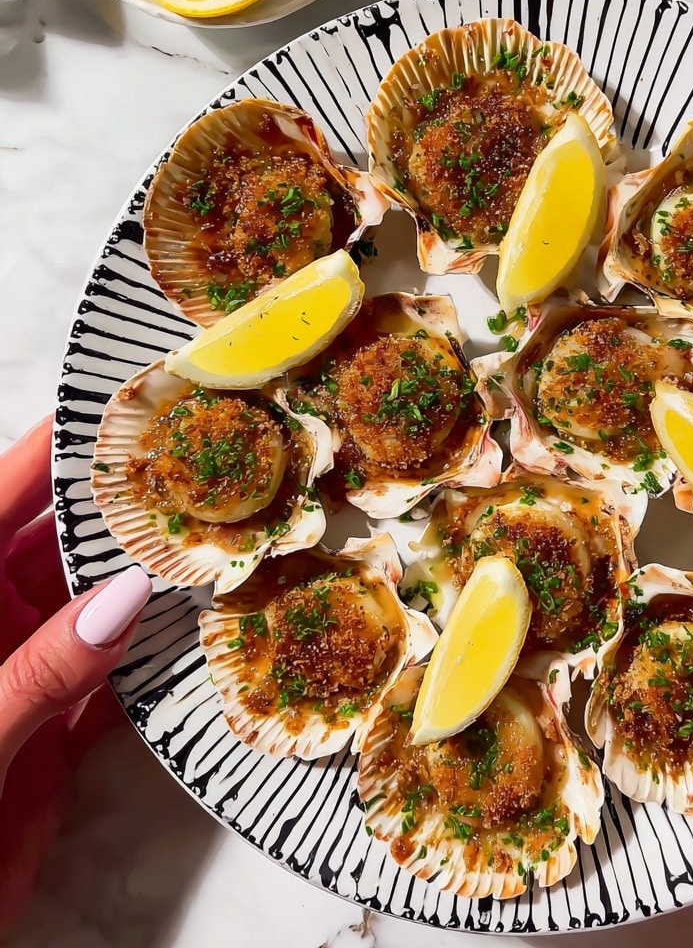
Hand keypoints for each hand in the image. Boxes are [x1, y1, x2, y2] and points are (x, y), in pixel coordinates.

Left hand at [0, 417, 151, 934]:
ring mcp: (21, 681)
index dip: (47, 454)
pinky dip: (154, 663)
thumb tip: (126, 597)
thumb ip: (42, 669)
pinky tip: (202, 638)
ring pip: (94, 614)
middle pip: (57, 551)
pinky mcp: (52, 737)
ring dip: (147, 588)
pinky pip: (114, 684)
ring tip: (215, 541)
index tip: (109, 409)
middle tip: (193, 472)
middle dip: (119, 516)